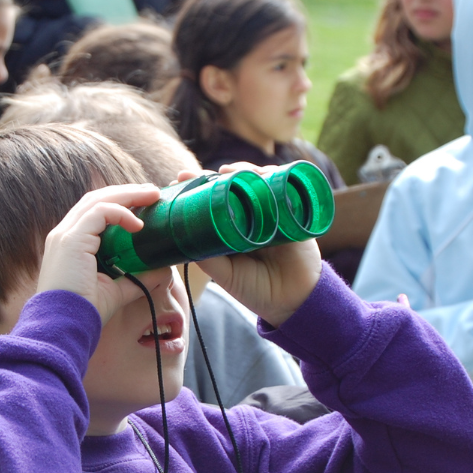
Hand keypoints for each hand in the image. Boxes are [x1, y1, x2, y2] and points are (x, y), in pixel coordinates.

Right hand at [37, 183, 160, 323]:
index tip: (146, 206)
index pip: (95, 212)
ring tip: (152, 195)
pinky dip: (121, 212)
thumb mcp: (117, 291)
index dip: (120, 204)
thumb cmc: (85, 313)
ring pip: (98, 200)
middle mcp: (64, 234)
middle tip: (154, 193)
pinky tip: (138, 224)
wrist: (64, 327)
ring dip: (128, 195)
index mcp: (71, 244)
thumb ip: (138, 278)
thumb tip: (163, 270)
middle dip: (127, 193)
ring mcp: (65, 235)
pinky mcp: (71, 240)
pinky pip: (99, 213)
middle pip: (96, 199)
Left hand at [185, 164, 321, 326]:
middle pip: (233, 184)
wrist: (292, 302)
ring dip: (242, 170)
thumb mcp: (225, 274)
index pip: (214, 199)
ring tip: (227, 171)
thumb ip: (206, 257)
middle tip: (193, 174)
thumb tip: (182, 237)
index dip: (198, 187)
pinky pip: (285, 186)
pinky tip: (261, 173)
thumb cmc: (256, 289)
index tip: (180, 179)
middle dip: (214, 175)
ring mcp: (272, 212)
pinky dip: (273, 175)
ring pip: (256, 181)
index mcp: (233, 227)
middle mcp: (252, 216)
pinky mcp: (293, 212)